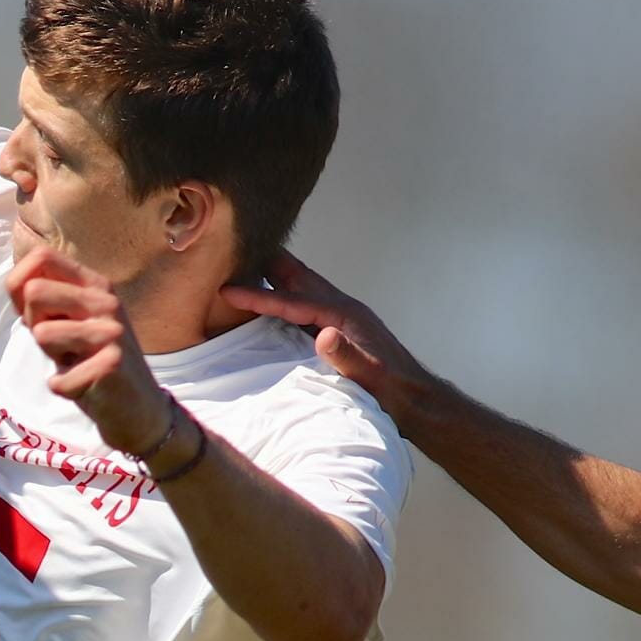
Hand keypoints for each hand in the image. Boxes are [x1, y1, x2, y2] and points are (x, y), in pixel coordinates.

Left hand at [8, 246, 173, 455]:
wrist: (138, 409)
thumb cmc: (93, 363)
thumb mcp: (69, 322)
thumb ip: (44, 300)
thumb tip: (14, 274)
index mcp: (94, 284)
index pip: (41, 257)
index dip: (20, 287)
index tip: (38, 315)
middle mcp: (106, 300)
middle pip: (33, 292)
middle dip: (34, 325)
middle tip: (61, 346)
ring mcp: (112, 330)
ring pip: (42, 333)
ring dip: (53, 359)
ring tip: (78, 364)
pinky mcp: (111, 363)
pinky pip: (57, 378)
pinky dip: (65, 388)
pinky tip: (88, 387)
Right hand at [228, 253, 430, 416]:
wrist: (414, 396)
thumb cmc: (392, 388)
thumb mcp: (369, 374)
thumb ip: (346, 355)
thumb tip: (322, 334)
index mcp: (343, 314)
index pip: (292, 300)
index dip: (258, 295)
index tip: (227, 289)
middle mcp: (341, 307)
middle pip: (296, 276)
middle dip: (264, 261)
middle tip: (231, 245)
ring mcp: (339, 315)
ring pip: (300, 285)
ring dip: (272, 274)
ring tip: (244, 263)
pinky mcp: (337, 326)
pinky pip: (303, 302)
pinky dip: (282, 293)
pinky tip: (270, 299)